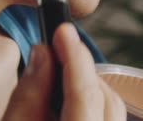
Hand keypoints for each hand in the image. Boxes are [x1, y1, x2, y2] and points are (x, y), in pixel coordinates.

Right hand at [2, 23, 125, 120]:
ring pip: (112, 107)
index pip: (86, 94)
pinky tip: (68, 98)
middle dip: (82, 70)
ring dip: (88, 86)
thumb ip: (30, 93)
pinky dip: (92, 103)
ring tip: (58, 73)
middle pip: (106, 97)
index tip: (63, 30)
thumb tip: (43, 52)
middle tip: (56, 47)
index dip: (75, 58)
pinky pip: (108, 118)